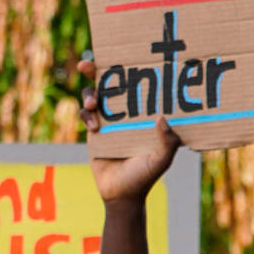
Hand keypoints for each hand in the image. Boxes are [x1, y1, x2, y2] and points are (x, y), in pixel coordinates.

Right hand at [76, 52, 182, 203]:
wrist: (120, 196)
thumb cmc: (145, 178)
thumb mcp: (160, 161)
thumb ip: (167, 143)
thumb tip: (162, 119)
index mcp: (144, 113)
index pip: (137, 85)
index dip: (129, 69)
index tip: (123, 57)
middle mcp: (127, 112)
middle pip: (110, 83)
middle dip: (96, 70)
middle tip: (89, 64)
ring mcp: (109, 120)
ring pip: (94, 95)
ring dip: (90, 94)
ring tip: (93, 104)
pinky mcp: (94, 131)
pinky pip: (85, 114)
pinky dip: (86, 114)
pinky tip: (94, 127)